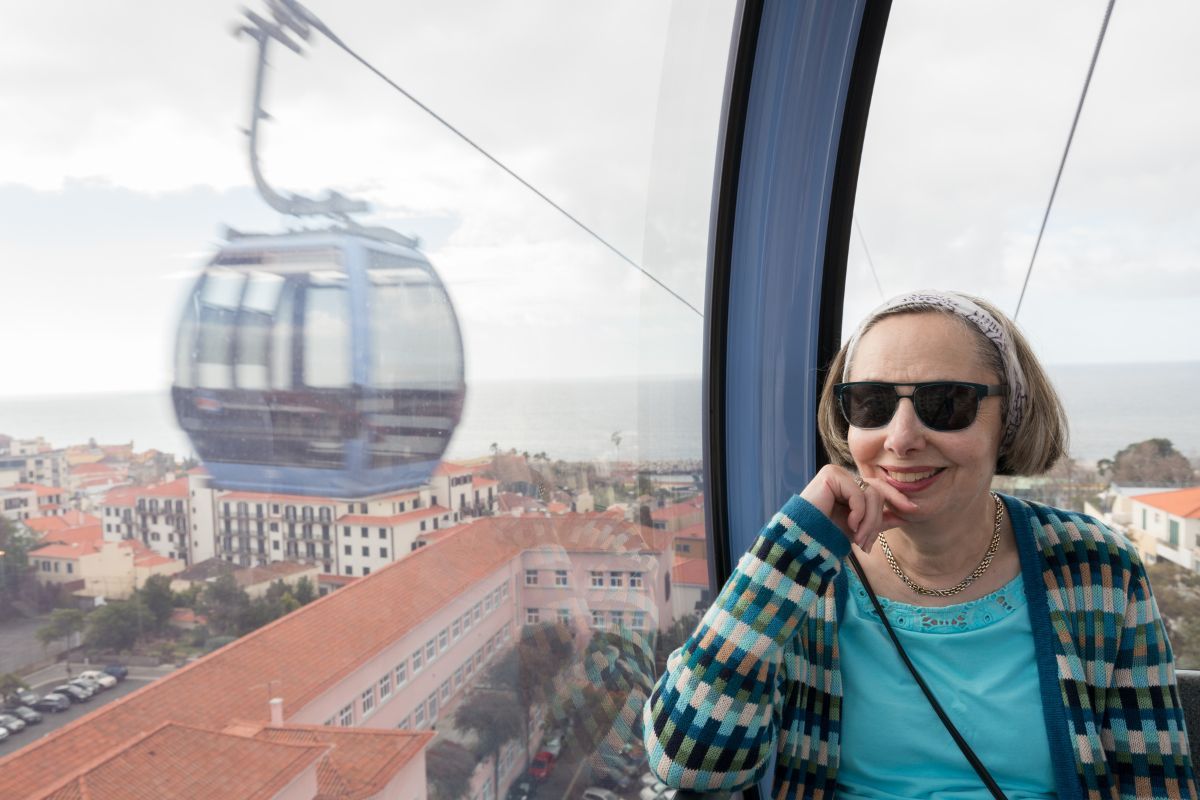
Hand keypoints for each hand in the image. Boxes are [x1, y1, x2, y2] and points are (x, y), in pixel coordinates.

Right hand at [798, 465, 917, 551]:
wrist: (803, 539)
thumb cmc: (825, 535)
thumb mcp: (858, 529)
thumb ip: (878, 519)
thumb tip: (904, 516)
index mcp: (848, 486)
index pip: (879, 487)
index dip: (897, 498)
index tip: (914, 511)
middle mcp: (843, 476)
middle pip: (877, 492)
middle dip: (877, 520)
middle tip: (868, 544)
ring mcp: (836, 473)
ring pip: (871, 493)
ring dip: (869, 522)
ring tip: (859, 540)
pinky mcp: (831, 475)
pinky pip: (859, 494)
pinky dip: (859, 513)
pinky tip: (850, 526)